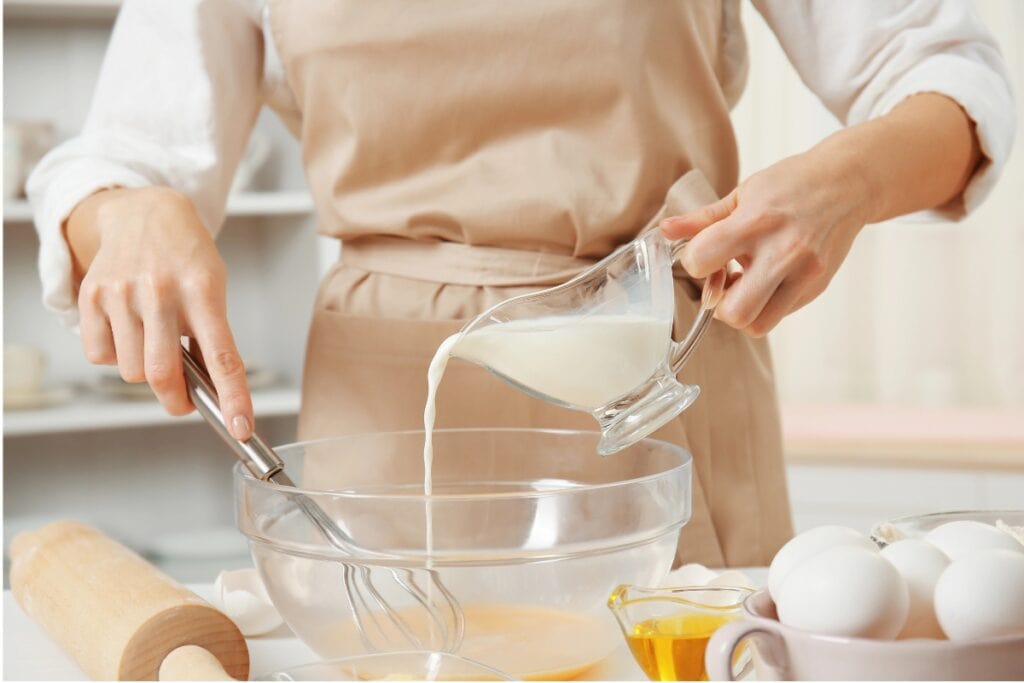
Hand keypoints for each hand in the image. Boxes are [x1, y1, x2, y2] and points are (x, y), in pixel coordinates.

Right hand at [67, 186, 253, 438]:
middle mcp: (160, 291)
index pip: (222, 356)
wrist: (146, 213)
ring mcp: (122, 292)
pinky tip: (127, 328)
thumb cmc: (186, 258)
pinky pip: (100, 356)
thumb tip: (212, 392)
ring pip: (131, 371)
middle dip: (176, 399)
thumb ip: (210, 337)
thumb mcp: (213, 289)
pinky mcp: (92, 295)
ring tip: (153, 340)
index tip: (241, 428)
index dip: (232, 398)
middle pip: (163, 375)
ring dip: (145, 370)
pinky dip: (115, 355)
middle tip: (184, 399)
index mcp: (203, 290)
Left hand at [661, 149, 871, 336]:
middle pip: (735, 312)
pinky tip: (767, 280)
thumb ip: (703, 218)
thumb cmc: (791, 184)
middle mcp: (784, 251)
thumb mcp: (743, 193)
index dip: (694, 261)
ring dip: (743, 312)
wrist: (849, 183)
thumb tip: (665, 230)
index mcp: (757, 222)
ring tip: (745, 285)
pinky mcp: (817, 287)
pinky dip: (766, 306)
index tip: (703, 254)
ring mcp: (805, 273)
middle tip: (723, 282)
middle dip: (719, 304)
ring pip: (758, 324)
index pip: (703, 259)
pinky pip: (780, 315)